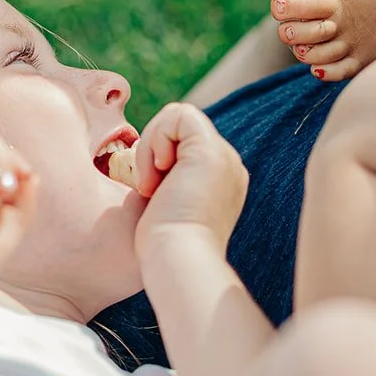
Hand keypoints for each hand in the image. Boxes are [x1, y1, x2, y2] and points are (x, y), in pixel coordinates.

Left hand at [133, 102, 248, 259]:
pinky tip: (156, 171)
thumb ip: (165, 182)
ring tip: (150, 183)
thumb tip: (149, 165)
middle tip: (147, 187)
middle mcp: (228, 166)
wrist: (176, 261)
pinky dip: (156, 138)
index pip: (184, 144)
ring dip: (152, 144)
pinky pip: (179, 114)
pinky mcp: (210, 150)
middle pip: (181, 128)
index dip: (158, 155)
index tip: (149, 190)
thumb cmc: (162, 249)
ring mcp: (224, 157)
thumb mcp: (164, 207)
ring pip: (179, 118)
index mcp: (219, 182)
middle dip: (153, 149)